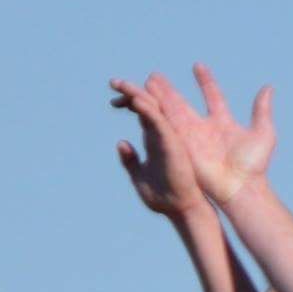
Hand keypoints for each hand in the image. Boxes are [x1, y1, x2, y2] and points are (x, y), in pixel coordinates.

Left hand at [110, 78, 206, 218]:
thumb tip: (121, 143)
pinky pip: (159, 122)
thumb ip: (130, 161)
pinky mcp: (172, 143)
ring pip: (153, 108)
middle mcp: (162, 134)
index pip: (142, 113)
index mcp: (154, 139)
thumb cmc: (163, 196)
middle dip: (129, 91)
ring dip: (136, 94)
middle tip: (113, 82)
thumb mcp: (140, 176)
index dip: (128, 102)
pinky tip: (135, 101)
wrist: (179, 209)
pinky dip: (148, 110)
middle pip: (147, 104)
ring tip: (120, 85)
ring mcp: (167, 137)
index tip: (112, 102)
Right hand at [143, 65, 274, 207]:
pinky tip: (147, 98)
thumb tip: (269, 87)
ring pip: (173, 111)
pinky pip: (169, 125)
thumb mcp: (263, 132)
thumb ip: (262, 109)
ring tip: (149, 81)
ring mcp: (192, 137)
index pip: (212, 96)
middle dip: (170, 91)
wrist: (241, 187)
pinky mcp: (184, 146)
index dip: (205, 81)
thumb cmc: (254, 167)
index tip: (197, 66)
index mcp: (223, 123)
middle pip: (184, 104)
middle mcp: (204, 129)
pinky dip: (158, 111)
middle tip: (156, 76)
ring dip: (160, 96)